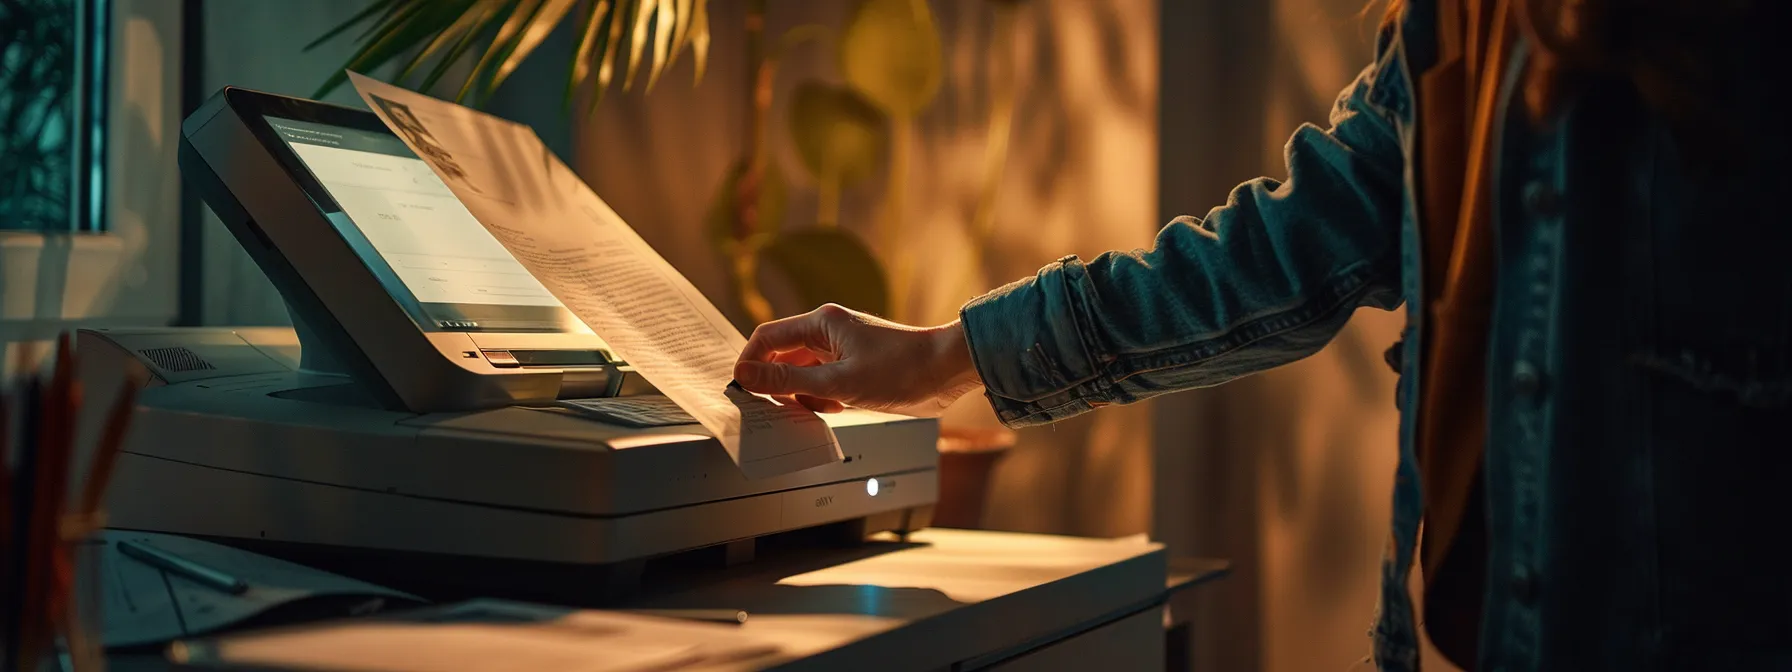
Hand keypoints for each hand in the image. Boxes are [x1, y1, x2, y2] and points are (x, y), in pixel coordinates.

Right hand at [734, 304, 982, 414]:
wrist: (948, 373)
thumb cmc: (902, 370)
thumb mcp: (837, 383)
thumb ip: (788, 381)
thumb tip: (746, 376)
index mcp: (822, 323)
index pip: (767, 337)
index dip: (750, 363)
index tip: (741, 390)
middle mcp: (829, 332)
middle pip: (783, 356)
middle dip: (777, 384)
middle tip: (775, 410)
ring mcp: (843, 350)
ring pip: (804, 373)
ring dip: (802, 395)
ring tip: (818, 409)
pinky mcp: (856, 368)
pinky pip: (824, 383)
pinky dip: (823, 399)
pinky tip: (837, 409)